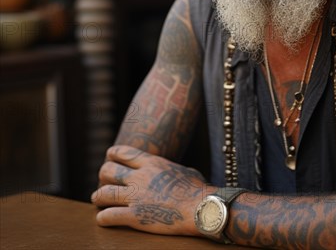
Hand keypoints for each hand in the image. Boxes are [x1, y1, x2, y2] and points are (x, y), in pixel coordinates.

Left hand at [91, 144, 212, 235]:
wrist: (201, 208)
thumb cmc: (199, 190)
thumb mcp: (185, 171)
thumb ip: (171, 170)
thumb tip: (175, 172)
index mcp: (153, 163)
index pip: (124, 153)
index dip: (113, 154)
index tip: (109, 156)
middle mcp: (140, 177)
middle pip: (109, 171)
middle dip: (103, 175)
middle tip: (103, 181)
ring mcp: (136, 197)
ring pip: (103, 193)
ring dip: (98, 197)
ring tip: (97, 199)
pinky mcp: (134, 216)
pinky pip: (108, 216)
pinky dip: (103, 218)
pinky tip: (103, 219)